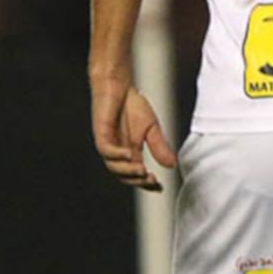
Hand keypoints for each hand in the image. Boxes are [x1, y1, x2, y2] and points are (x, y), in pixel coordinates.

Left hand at [91, 74, 175, 192]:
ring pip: (113, 167)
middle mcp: (118, 152)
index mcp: (130, 152)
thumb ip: (159, 146)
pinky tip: (129, 154)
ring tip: (142, 170)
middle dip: (137, 181)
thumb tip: (172, 165)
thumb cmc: (132, 105)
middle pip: (123, 176)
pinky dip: (117, 155)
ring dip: (127, 171)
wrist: (118, 85)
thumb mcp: (152, 129)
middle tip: (151, 180)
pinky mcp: (101, 134)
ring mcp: (108, 144)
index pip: (137, 174)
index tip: (160, 187)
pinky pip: (106, 150)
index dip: (146, 184)